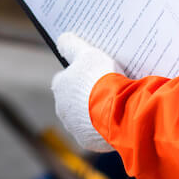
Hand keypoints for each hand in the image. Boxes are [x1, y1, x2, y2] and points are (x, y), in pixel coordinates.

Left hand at [50, 33, 121, 151]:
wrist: (118, 111)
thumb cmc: (101, 79)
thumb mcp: (87, 54)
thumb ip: (72, 45)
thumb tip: (61, 38)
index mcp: (60, 86)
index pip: (66, 78)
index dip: (81, 74)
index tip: (94, 73)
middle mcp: (62, 107)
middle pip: (74, 98)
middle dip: (87, 94)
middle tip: (107, 88)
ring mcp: (73, 126)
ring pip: (84, 116)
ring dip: (96, 111)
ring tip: (115, 103)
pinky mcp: (87, 140)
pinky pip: (96, 132)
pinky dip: (104, 126)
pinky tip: (117, 118)